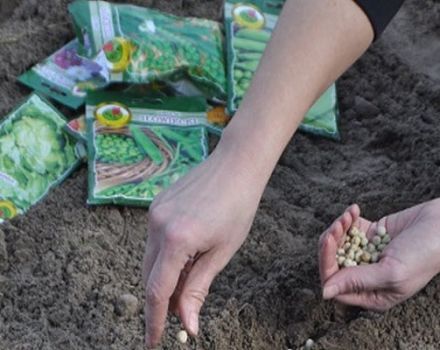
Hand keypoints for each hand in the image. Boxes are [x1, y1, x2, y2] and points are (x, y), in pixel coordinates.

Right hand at [142, 144, 265, 346]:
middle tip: (179, 314)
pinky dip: (164, 256)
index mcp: (176, 240)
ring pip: (149, 258)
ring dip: (162, 277)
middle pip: (149, 276)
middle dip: (160, 299)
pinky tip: (184, 256)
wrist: (235, 166)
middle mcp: (157, 225)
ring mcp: (154, 212)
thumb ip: (198, 289)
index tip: (154, 342)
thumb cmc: (237, 208)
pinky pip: (153, 239)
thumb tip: (187, 324)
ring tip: (187, 281)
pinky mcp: (156, 204)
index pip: (157, 291)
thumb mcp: (222, 253)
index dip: (154, 320)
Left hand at [319, 200, 439, 310]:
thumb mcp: (391, 272)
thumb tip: (325, 293)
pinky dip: (347, 218)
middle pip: (333, 262)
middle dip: (331, 242)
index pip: (336, 285)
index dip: (327, 263)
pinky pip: (348, 229)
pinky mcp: (369, 236)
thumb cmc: (423, 254)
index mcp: (372, 295)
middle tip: (339, 224)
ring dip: (338, 227)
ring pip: (337, 244)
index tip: (329, 241)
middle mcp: (366, 277)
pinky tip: (355, 209)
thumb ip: (357, 281)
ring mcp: (366, 255)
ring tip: (349, 215)